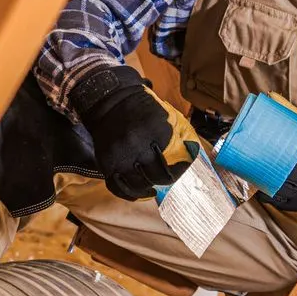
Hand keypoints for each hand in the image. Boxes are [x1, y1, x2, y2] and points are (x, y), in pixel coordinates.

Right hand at [71, 64, 201, 200]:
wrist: (110, 102)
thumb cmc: (141, 110)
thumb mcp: (164, 116)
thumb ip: (176, 136)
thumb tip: (190, 154)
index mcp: (157, 133)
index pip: (173, 163)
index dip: (179, 171)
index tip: (179, 170)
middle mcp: (138, 146)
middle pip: (156, 176)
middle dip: (163, 180)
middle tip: (166, 178)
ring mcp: (121, 156)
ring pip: (137, 185)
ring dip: (146, 188)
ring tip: (151, 188)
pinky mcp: (107, 162)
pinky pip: (117, 186)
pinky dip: (128, 193)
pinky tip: (136, 192)